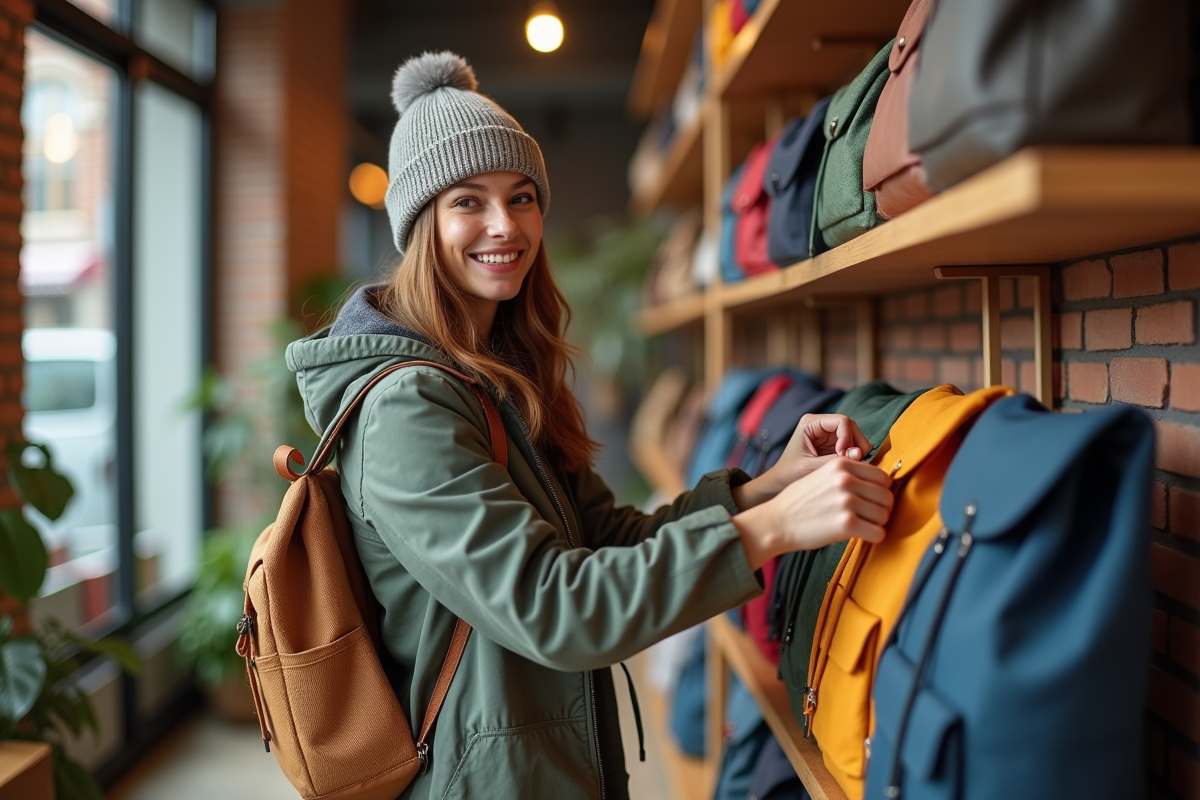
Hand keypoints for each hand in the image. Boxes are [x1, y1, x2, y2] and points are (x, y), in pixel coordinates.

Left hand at [732, 414, 872, 509]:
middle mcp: (821, 425)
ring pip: (854, 437)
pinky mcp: (834, 446)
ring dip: (858, 451)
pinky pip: (852, 447)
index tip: (843, 457)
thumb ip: (834, 461)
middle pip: (851, 427)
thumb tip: (860, 454)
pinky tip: (853, 469)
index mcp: (810, 423)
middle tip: (857, 463)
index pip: (842, 421)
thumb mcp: (810, 468)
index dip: (848, 438)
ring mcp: (829, 435)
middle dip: (857, 444)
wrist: (780, 483)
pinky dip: (856, 457)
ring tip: (854, 467)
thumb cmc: (790, 474)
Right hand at [732, 457, 892, 570]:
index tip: (871, 500)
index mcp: (841, 465)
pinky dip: (873, 537)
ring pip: (885, 515)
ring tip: (862, 526)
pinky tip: (861, 535)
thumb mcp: (822, 474)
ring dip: (877, 523)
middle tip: (868, 516)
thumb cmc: (799, 501)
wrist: (777, 521)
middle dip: (881, 508)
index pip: (882, 476)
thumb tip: (878, 481)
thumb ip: (848, 474)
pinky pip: (879, 533)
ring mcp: (847, 502)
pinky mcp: (846, 524)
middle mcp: (846, 480)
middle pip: (887, 495)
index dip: (880, 490)